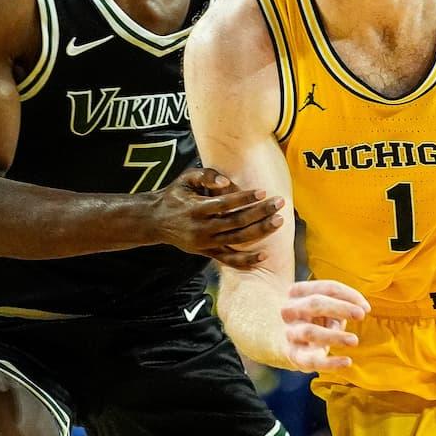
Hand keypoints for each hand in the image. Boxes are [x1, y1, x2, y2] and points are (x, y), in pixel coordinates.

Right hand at [152, 167, 284, 266]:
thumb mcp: (185, 179)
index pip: (225, 204)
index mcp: (195, 208)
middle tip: (279, 203)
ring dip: (260, 232)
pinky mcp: (206, 253)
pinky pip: (228, 259)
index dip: (245, 198)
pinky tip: (263, 255)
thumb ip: (205, 175)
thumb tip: (226, 181)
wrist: (155, 222)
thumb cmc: (175, 195)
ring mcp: (204, 243)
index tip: (263, 191)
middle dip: (260, 213)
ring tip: (278, 221)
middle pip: (236, 222)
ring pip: (236, 240)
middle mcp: (201, 228)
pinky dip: (245, 260)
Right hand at [281, 280, 370, 371]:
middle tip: (361, 315)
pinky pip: (309, 360)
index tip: (366, 308)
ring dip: (334, 336)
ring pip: (309, 331)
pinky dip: (329, 363)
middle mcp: (289, 310)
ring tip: (354, 340)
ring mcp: (289, 332)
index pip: (327, 288)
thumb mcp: (329, 305)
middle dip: (340, 308)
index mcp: (297, 291)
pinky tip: (347, 362)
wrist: (293, 338)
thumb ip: (344, 303)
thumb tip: (364, 309)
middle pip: (314, 303)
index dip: (348, 295)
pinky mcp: (293, 355)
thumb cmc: (317, 316)